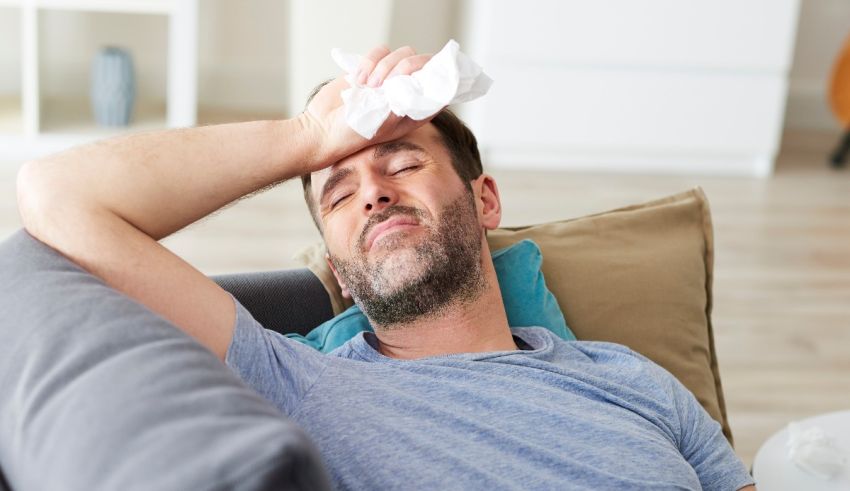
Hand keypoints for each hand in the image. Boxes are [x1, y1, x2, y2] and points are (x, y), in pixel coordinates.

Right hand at [300, 45, 433, 172]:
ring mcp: (389, 79)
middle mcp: (406, 93)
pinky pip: (379, 52)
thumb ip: (402, 101)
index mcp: (416, 110)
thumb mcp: (383, 122)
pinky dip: (369, 62)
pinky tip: (358, 81)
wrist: (322, 128)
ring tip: (369, 86)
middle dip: (407, 67)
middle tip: (388, 81)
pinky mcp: (372, 68)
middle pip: (422, 63)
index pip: (439, 87)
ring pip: (401, 54)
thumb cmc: (353, 134)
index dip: (439, 76)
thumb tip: (418, 83)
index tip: (427, 75)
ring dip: (384, 66)